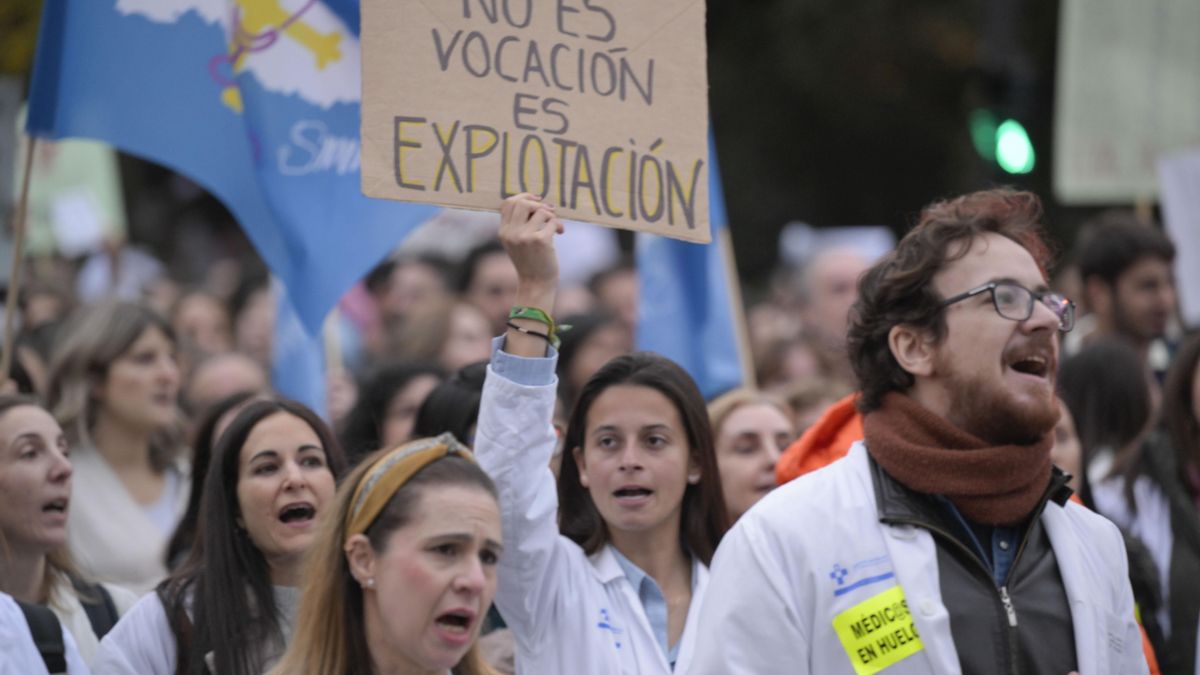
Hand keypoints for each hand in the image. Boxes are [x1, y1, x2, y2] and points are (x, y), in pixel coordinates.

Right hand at [498, 193, 563, 356]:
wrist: (536, 284)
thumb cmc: (531, 261)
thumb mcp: (518, 242)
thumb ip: (520, 223)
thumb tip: (537, 200)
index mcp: (503, 232)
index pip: (507, 203)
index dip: (523, 196)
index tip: (536, 199)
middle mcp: (511, 233)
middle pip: (522, 202)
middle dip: (538, 204)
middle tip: (549, 212)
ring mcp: (524, 237)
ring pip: (541, 211)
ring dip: (551, 216)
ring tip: (555, 226)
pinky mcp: (540, 241)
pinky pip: (552, 222)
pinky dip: (559, 225)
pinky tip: (560, 232)